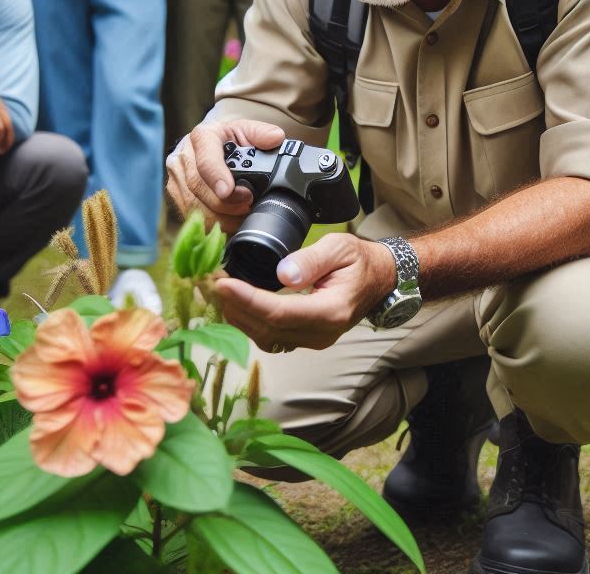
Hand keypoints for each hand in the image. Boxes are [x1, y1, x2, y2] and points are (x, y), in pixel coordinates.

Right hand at [165, 118, 284, 232]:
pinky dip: (213, 222)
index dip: (216, 176)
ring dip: (220, 216)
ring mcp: (176, 177)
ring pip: (194, 206)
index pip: (205, 159)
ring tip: (241, 214)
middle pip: (198, 187)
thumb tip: (275, 138)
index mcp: (202, 136)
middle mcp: (183, 156)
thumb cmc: (230, 139)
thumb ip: (261, 133)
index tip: (229, 191)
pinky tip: (230, 220)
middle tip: (247, 204)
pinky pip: (192, 216)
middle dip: (225, 202)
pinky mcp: (176, 194)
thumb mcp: (246, 130)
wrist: (213, 145)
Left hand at [215, 232, 397, 350]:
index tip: (222, 282)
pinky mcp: (305, 339)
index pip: (279, 312)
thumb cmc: (360, 261)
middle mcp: (320, 334)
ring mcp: (313, 341)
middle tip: (209, 282)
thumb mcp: (340, 248)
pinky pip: (271, 337)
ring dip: (238, 317)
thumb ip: (311, 260)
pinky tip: (236, 304)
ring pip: (265, 338)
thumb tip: (282, 274)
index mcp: (330, 312)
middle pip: (266, 329)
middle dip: (234, 307)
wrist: (380, 280)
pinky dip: (249, 322)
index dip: (247, 299)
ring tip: (217, 292)